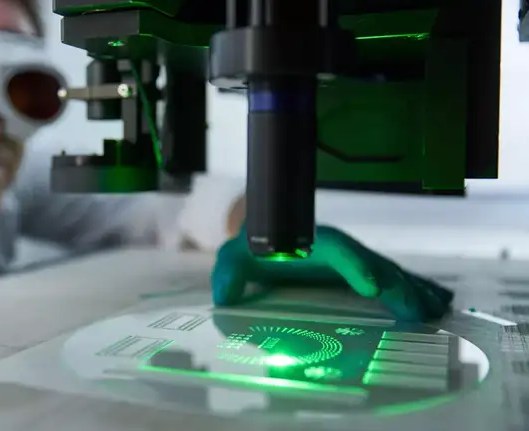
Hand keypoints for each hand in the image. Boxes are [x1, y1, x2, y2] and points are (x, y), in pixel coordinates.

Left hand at [211, 225, 452, 320]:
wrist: (264, 240)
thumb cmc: (251, 249)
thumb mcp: (233, 258)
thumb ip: (228, 272)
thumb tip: (226, 296)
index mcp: (308, 242)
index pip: (335, 249)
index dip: (355, 266)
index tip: (372, 288)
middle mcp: (336, 249)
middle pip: (372, 263)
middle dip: (396, 286)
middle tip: (419, 310)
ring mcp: (350, 260)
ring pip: (387, 271)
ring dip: (412, 289)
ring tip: (436, 308)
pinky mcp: (358, 272)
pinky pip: (390, 279)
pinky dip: (413, 289)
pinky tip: (435, 302)